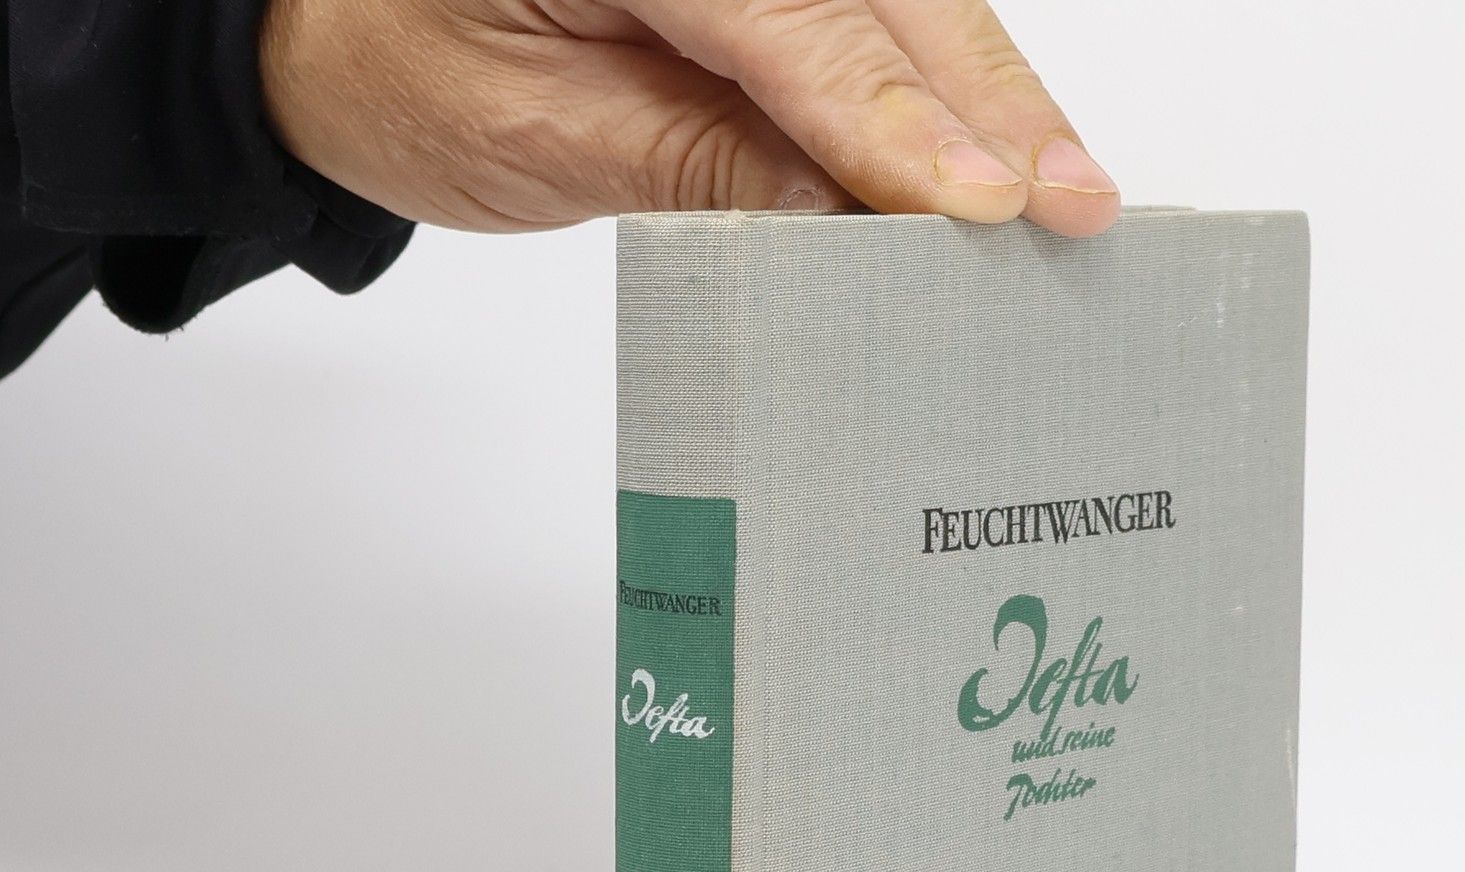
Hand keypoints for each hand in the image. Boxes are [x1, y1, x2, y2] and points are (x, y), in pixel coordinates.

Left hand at [260, 0, 1120, 237]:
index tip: (982, 205)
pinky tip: (1001, 153)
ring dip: (990, 92)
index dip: (894, 119)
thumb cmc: (406, 68)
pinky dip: (942, 85)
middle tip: (1075, 205)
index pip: (792, 19)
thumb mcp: (534, 133)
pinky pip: (876, 11)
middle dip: (986, 99)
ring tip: (1066, 190)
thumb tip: (847, 218)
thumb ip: (694, 161)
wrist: (349, 28)